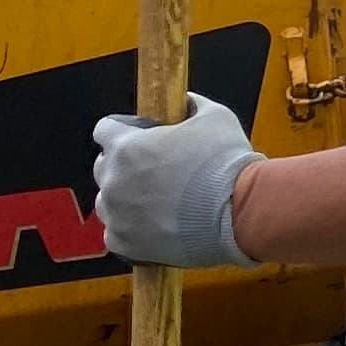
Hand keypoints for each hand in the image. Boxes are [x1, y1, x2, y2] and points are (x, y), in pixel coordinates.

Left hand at [93, 95, 258, 266]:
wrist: (241, 214)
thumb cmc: (226, 163)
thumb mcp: (215, 118)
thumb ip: (192, 106)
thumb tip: (186, 102)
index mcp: (127, 146)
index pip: (104, 130)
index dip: (122, 131)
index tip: (139, 138)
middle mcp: (113, 180)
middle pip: (104, 167)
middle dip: (124, 167)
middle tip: (155, 172)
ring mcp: (117, 215)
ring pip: (108, 202)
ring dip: (125, 199)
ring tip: (156, 203)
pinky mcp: (126, 244)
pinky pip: (115, 234)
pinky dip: (129, 230)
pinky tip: (152, 225)